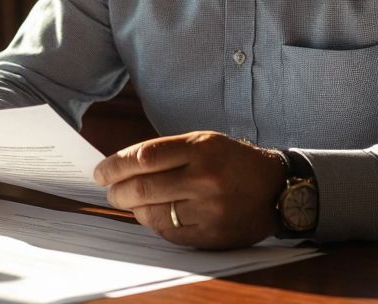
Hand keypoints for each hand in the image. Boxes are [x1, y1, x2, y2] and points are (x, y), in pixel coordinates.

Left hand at [92, 131, 286, 248]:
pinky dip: (156, 224)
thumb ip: (166, 152)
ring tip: (132, 204)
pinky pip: (170, 233)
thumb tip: (121, 167)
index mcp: (201, 148)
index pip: (144, 157)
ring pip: (153, 213)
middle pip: (143, 187)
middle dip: (117, 191)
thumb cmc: (232, 162)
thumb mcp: (205, 142)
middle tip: (110, 191)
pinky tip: (156, 215)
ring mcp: (209, 209)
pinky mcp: (213, 234)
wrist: (276, 188)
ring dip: (134, 209)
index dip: (115, 165)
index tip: (100, 172)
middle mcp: (205, 178)